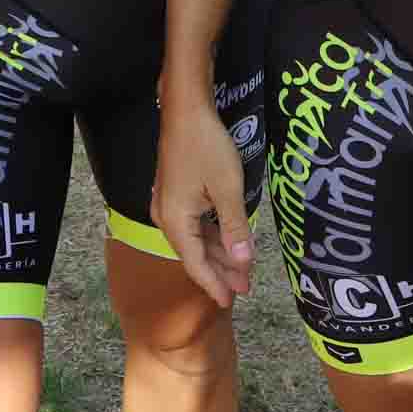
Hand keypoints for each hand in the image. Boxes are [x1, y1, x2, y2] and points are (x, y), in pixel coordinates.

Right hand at [151, 93, 254, 307]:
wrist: (186, 110)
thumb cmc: (207, 147)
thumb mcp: (228, 189)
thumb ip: (235, 228)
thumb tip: (242, 262)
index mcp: (176, 221)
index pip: (196, 264)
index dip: (214, 285)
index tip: (231, 302)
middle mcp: (167, 217)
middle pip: (195, 254)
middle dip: (220, 271)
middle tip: (245, 288)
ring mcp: (169, 205)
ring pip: (196, 239)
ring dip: (218, 253)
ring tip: (241, 269)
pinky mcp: (175, 193)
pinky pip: (194, 224)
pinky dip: (212, 235)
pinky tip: (228, 241)